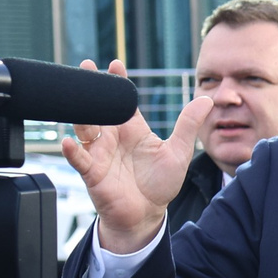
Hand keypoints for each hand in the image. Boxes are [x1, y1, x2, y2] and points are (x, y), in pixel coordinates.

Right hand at [61, 60, 206, 252]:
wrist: (147, 215)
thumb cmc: (160, 184)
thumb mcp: (178, 151)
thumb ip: (189, 125)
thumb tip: (207, 100)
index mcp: (132, 129)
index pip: (123, 100)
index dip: (118, 81)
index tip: (115, 63)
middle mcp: (113, 137)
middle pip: (98, 108)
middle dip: (91, 87)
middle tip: (86, 66)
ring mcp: (100, 153)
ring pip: (85, 128)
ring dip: (80, 114)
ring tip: (77, 97)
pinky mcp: (93, 173)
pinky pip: (80, 159)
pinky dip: (74, 151)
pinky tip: (69, 141)